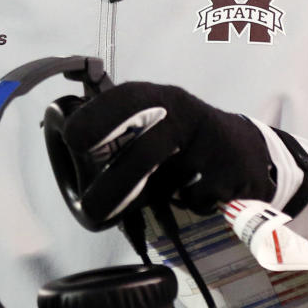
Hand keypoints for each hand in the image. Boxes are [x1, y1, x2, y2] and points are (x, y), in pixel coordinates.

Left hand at [58, 82, 274, 223]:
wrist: (245, 148)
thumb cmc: (183, 137)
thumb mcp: (152, 121)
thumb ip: (118, 131)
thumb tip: (62, 144)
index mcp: (157, 98)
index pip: (127, 99)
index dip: (98, 117)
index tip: (73, 139)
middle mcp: (184, 114)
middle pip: (149, 149)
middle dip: (118, 180)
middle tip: (92, 209)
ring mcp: (212, 143)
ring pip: (171, 183)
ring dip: (147, 201)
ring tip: (135, 206)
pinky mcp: (233, 171)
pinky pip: (197, 200)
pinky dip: (189, 204)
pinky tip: (194, 192)